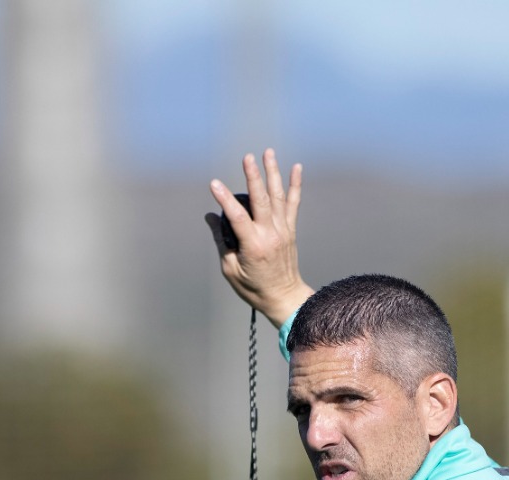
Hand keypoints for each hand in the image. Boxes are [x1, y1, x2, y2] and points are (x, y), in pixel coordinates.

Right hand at [207, 148, 314, 328]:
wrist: (284, 297)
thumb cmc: (253, 288)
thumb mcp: (231, 269)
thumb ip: (222, 241)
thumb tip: (211, 216)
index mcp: (254, 246)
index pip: (237, 217)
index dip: (224, 199)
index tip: (214, 184)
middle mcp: (271, 234)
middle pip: (261, 199)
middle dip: (253, 176)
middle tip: (247, 157)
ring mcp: (283, 230)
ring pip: (278, 196)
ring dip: (273, 172)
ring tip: (268, 152)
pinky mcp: (290, 230)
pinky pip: (293, 203)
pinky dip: (295, 185)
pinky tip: (296, 167)